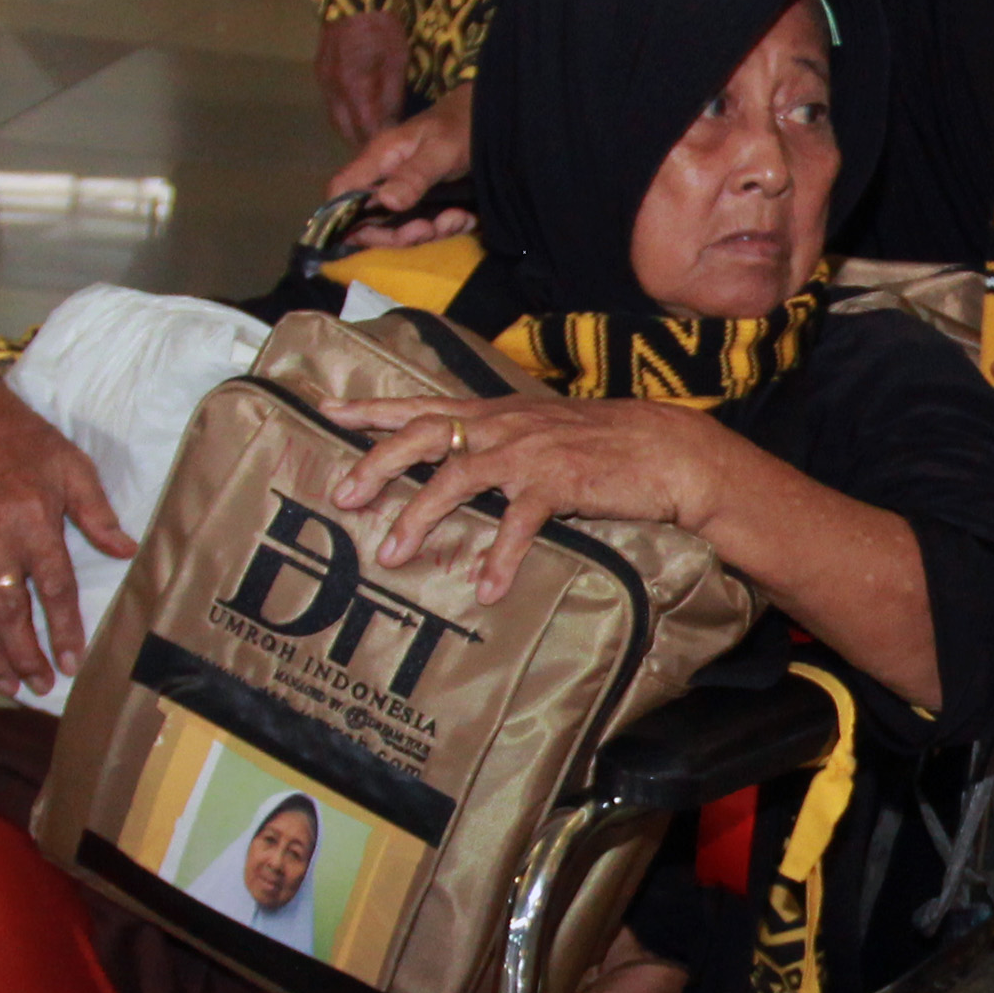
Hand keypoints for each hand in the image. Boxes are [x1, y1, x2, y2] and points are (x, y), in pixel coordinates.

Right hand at [0, 372, 134, 697]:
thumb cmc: (24, 440)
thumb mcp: (72, 465)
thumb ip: (96, 513)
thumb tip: (125, 551)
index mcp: (31, 519)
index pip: (51, 589)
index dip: (62, 630)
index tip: (71, 662)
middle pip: (6, 610)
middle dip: (23, 655)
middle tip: (38, 686)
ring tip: (6, 682)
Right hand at [315, 7, 414, 146]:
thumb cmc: (382, 28)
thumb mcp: (397, 63)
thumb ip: (393, 98)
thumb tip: (392, 126)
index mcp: (355, 90)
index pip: (366, 132)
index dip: (379, 147)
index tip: (393, 156)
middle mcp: (334, 91)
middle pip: (347, 132)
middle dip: (364, 144)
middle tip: (384, 151)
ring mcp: (324, 82)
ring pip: (337, 120)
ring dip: (353, 131)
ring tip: (372, 136)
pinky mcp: (320, 73)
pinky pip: (332, 105)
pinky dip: (346, 116)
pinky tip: (359, 114)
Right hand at [320, 79, 473, 242]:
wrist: (494, 119)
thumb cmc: (462, 125)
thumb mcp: (440, 149)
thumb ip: (414, 174)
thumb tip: (386, 202)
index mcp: (379, 160)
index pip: (341, 190)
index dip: (342, 217)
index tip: (372, 235)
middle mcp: (387, 179)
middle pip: (370, 220)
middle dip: (397, 235)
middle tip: (428, 230)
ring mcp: (408, 192)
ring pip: (402, 227)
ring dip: (429, 233)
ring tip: (456, 220)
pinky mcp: (430, 201)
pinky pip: (429, 226)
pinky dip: (447, 229)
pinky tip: (465, 219)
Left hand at [324, 392, 715, 603]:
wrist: (667, 448)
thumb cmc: (606, 444)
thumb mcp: (543, 431)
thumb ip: (501, 441)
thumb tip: (463, 461)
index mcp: (496, 413)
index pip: (422, 403)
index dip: (373, 407)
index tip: (327, 409)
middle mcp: (503, 426)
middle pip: (423, 435)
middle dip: (376, 464)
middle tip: (343, 496)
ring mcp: (528, 452)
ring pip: (455, 479)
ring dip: (418, 517)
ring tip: (392, 554)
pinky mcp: (558, 483)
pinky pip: (517, 525)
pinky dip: (499, 558)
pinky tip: (486, 589)